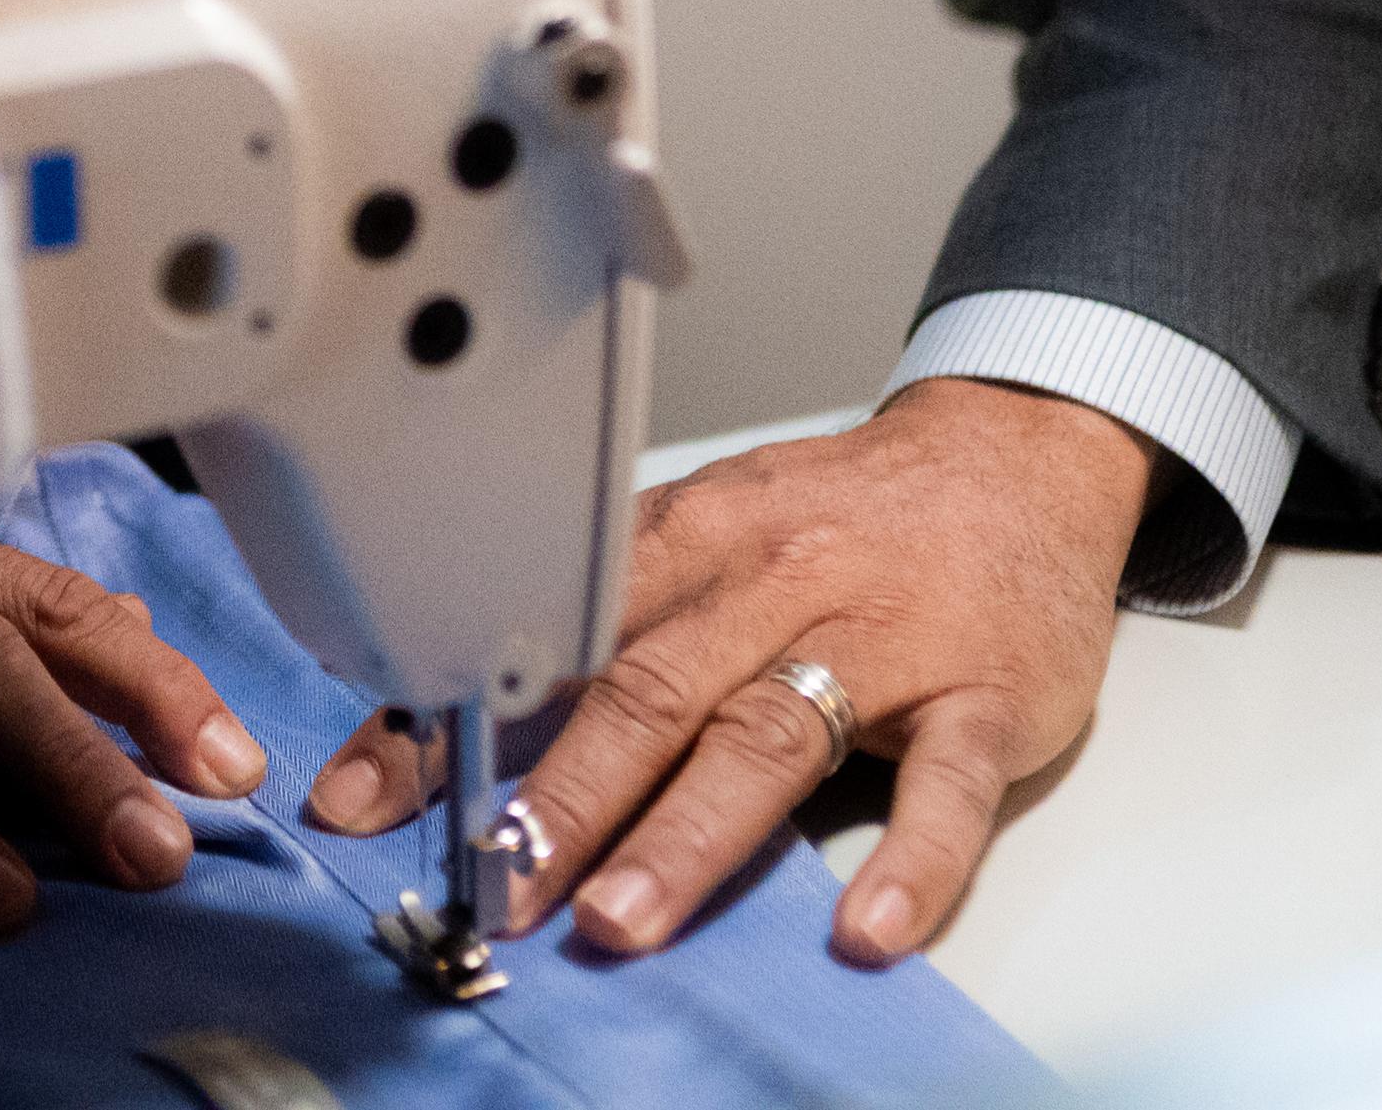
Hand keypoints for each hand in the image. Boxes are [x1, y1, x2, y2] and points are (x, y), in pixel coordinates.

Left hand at [305, 378, 1154, 966]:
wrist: (1018, 456)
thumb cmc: (845, 514)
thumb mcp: (715, 535)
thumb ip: (607, 621)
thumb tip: (450, 717)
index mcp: (693, 541)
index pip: (552, 635)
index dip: (454, 717)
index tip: (363, 797)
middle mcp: (774, 583)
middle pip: (650, 689)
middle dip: (562, 796)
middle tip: (494, 886)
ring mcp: (886, 637)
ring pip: (772, 733)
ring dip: (687, 835)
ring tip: (622, 921)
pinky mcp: (985, 692)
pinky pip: (947, 782)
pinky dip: (911, 858)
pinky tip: (866, 925)